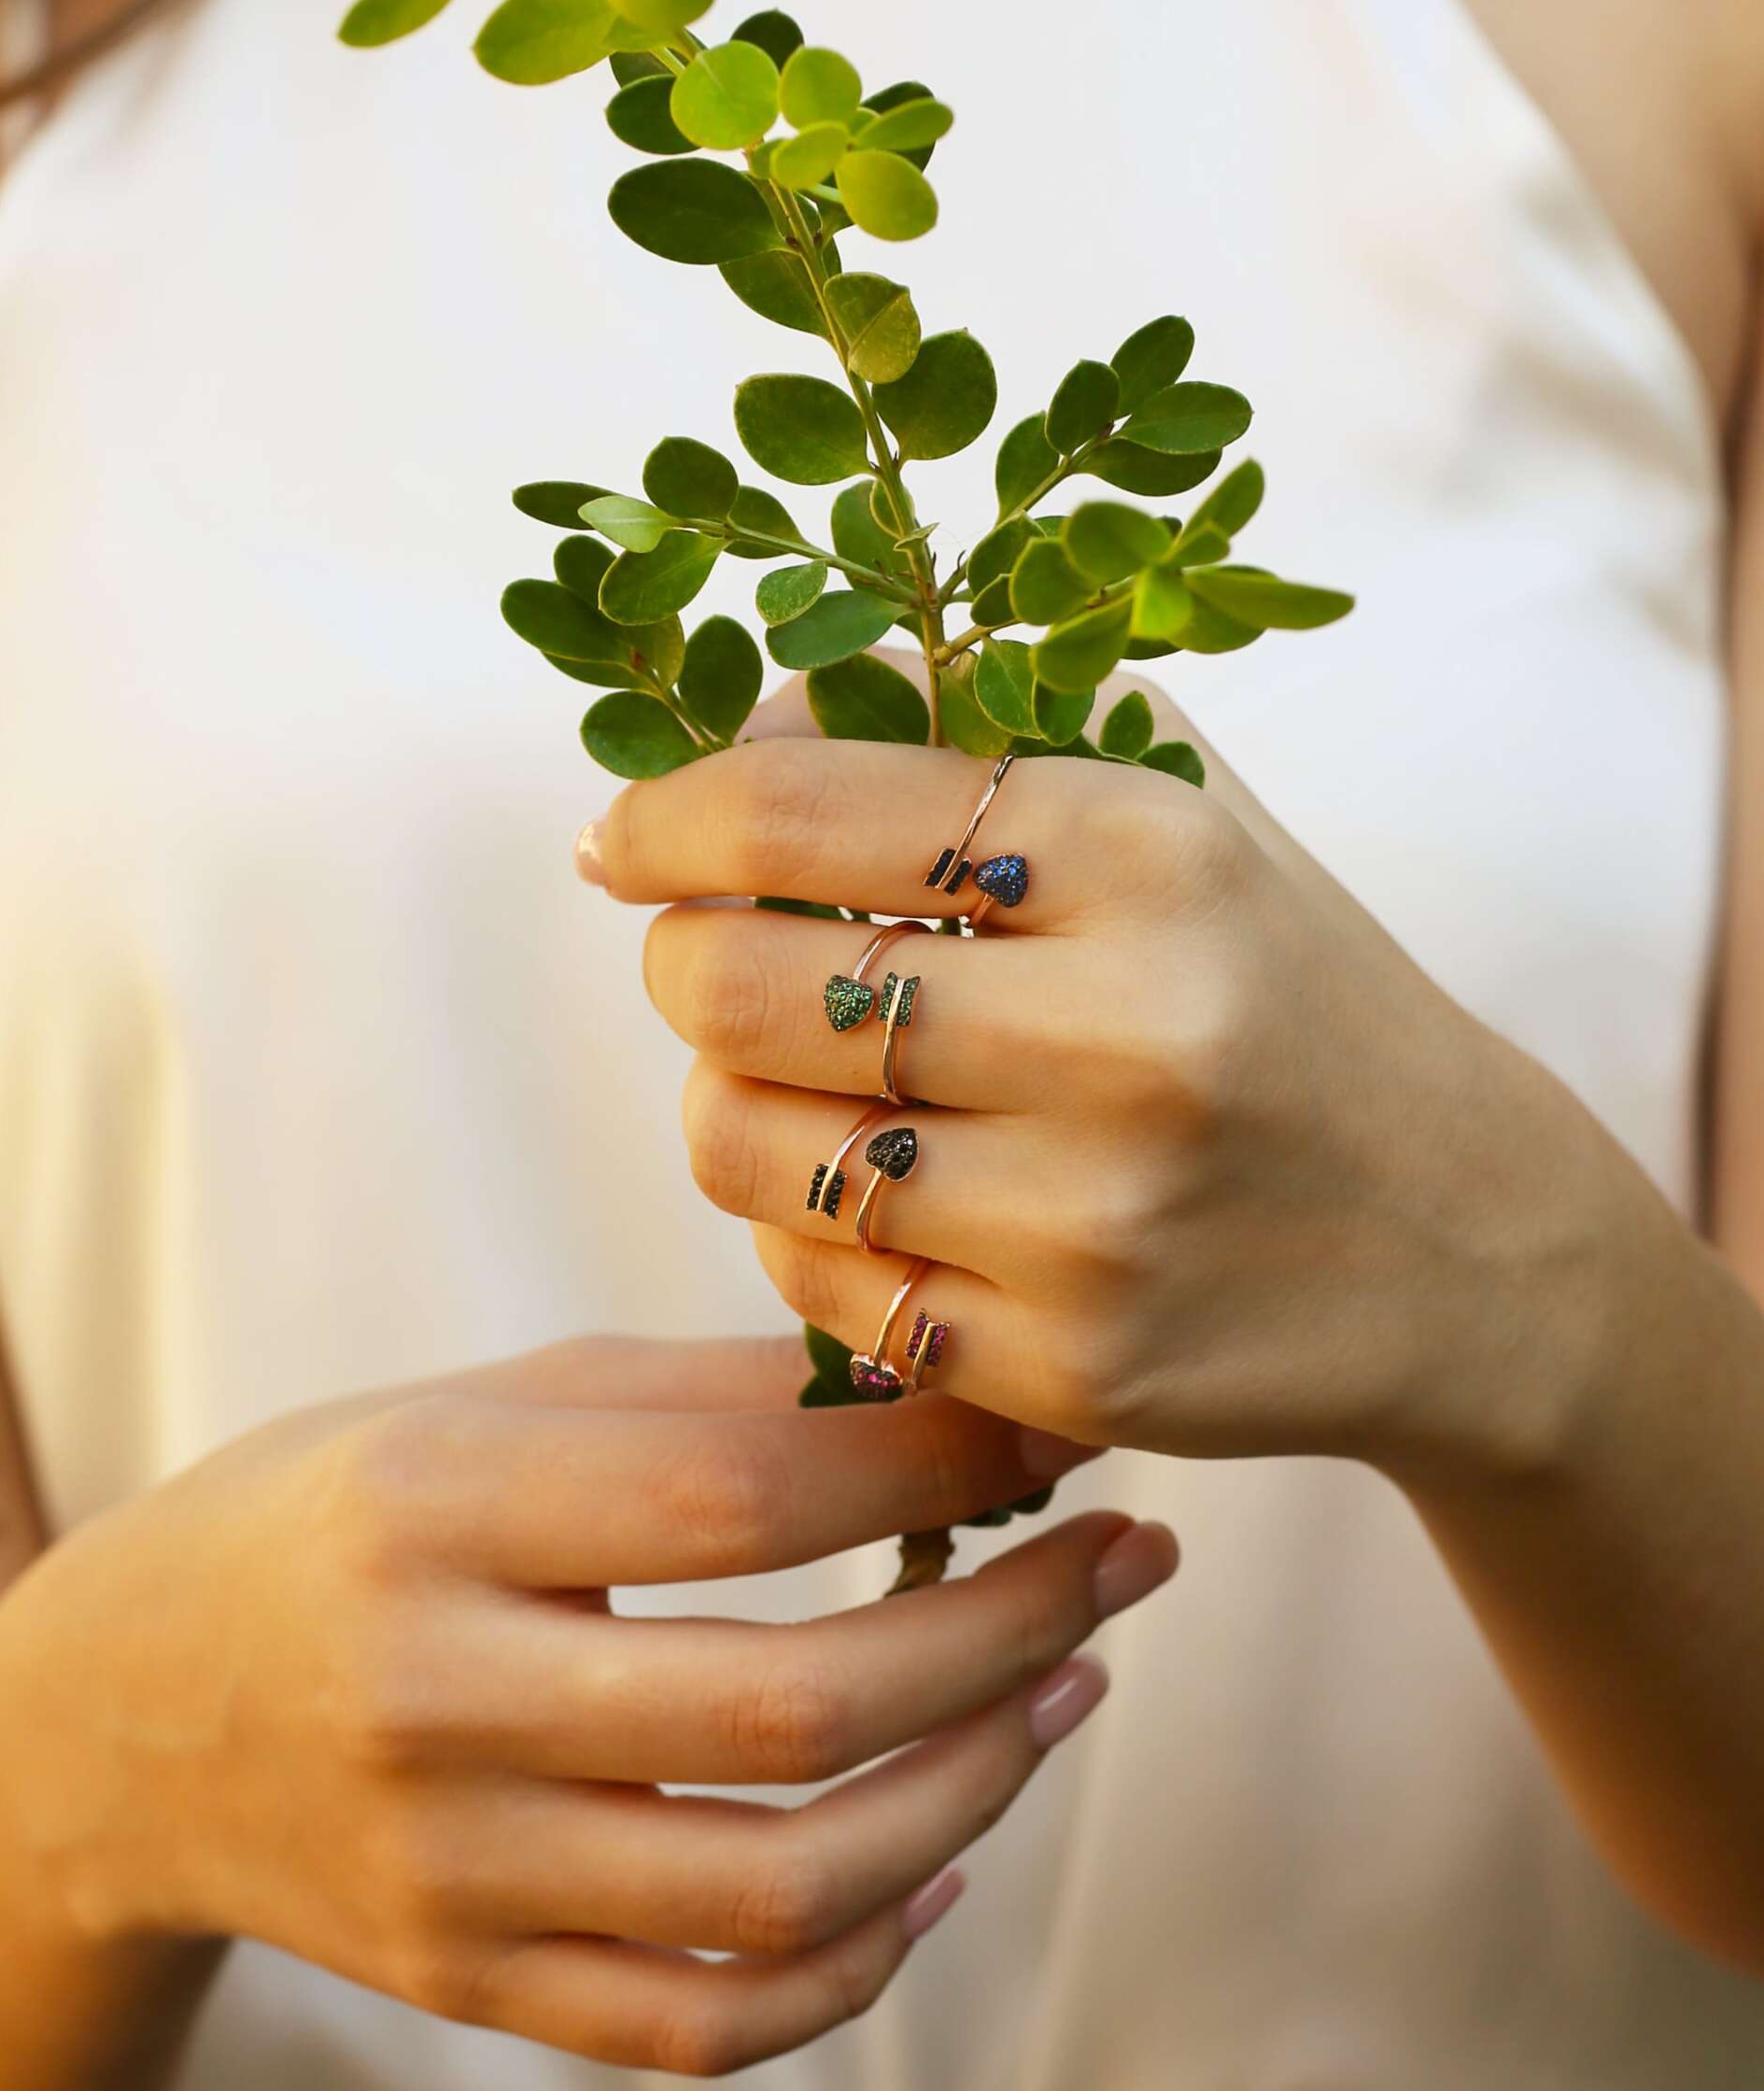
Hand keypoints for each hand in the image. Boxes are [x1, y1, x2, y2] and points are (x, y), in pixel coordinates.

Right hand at [0, 1337, 1173, 2075]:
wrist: (135, 1709)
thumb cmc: (348, 1507)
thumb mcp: (488, 1406)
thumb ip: (700, 1401)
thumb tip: (941, 1399)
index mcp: (437, 1509)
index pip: (740, 1494)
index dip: (938, 1457)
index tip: (1060, 1424)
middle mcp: (437, 1701)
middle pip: (794, 1705)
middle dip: (1008, 1626)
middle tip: (1124, 1557)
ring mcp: (456, 1874)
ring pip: (782, 1888)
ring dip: (977, 1784)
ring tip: (1068, 1683)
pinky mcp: (474, 1984)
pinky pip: (711, 2021)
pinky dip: (865, 1955)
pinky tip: (947, 1851)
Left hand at [588, 683, 1621, 1480]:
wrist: (1469, 1245)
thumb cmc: (1285, 1000)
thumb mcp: (1184, 819)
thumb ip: (979, 730)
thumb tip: (735, 724)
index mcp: (1148, 852)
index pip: (797, 810)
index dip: (663, 819)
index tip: (621, 841)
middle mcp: (1127, 1033)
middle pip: (741, 985)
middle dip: (688, 964)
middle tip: (721, 963)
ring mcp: (1098, 1220)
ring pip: (748, 1148)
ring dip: (732, 1106)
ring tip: (816, 1086)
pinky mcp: (1075, 1367)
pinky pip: (822, 1287)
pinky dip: (814, 1235)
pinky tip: (893, 1199)